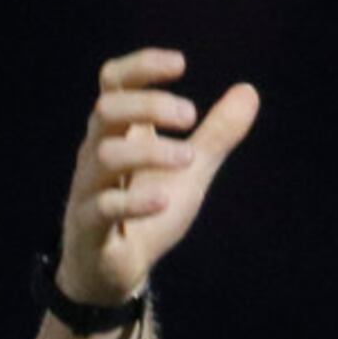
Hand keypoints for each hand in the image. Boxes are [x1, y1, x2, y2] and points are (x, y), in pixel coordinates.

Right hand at [57, 48, 260, 305]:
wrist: (114, 273)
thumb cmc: (146, 215)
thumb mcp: (189, 172)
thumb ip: (215, 135)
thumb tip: (249, 91)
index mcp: (119, 134)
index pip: (113, 82)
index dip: (141, 65)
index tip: (181, 65)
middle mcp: (97, 155)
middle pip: (107, 109)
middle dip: (150, 105)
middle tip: (191, 115)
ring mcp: (88, 190)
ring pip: (105, 155)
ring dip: (151, 152)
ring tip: (189, 159)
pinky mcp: (88, 228)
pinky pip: (103, 207)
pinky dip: (134, 202)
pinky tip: (163, 201)